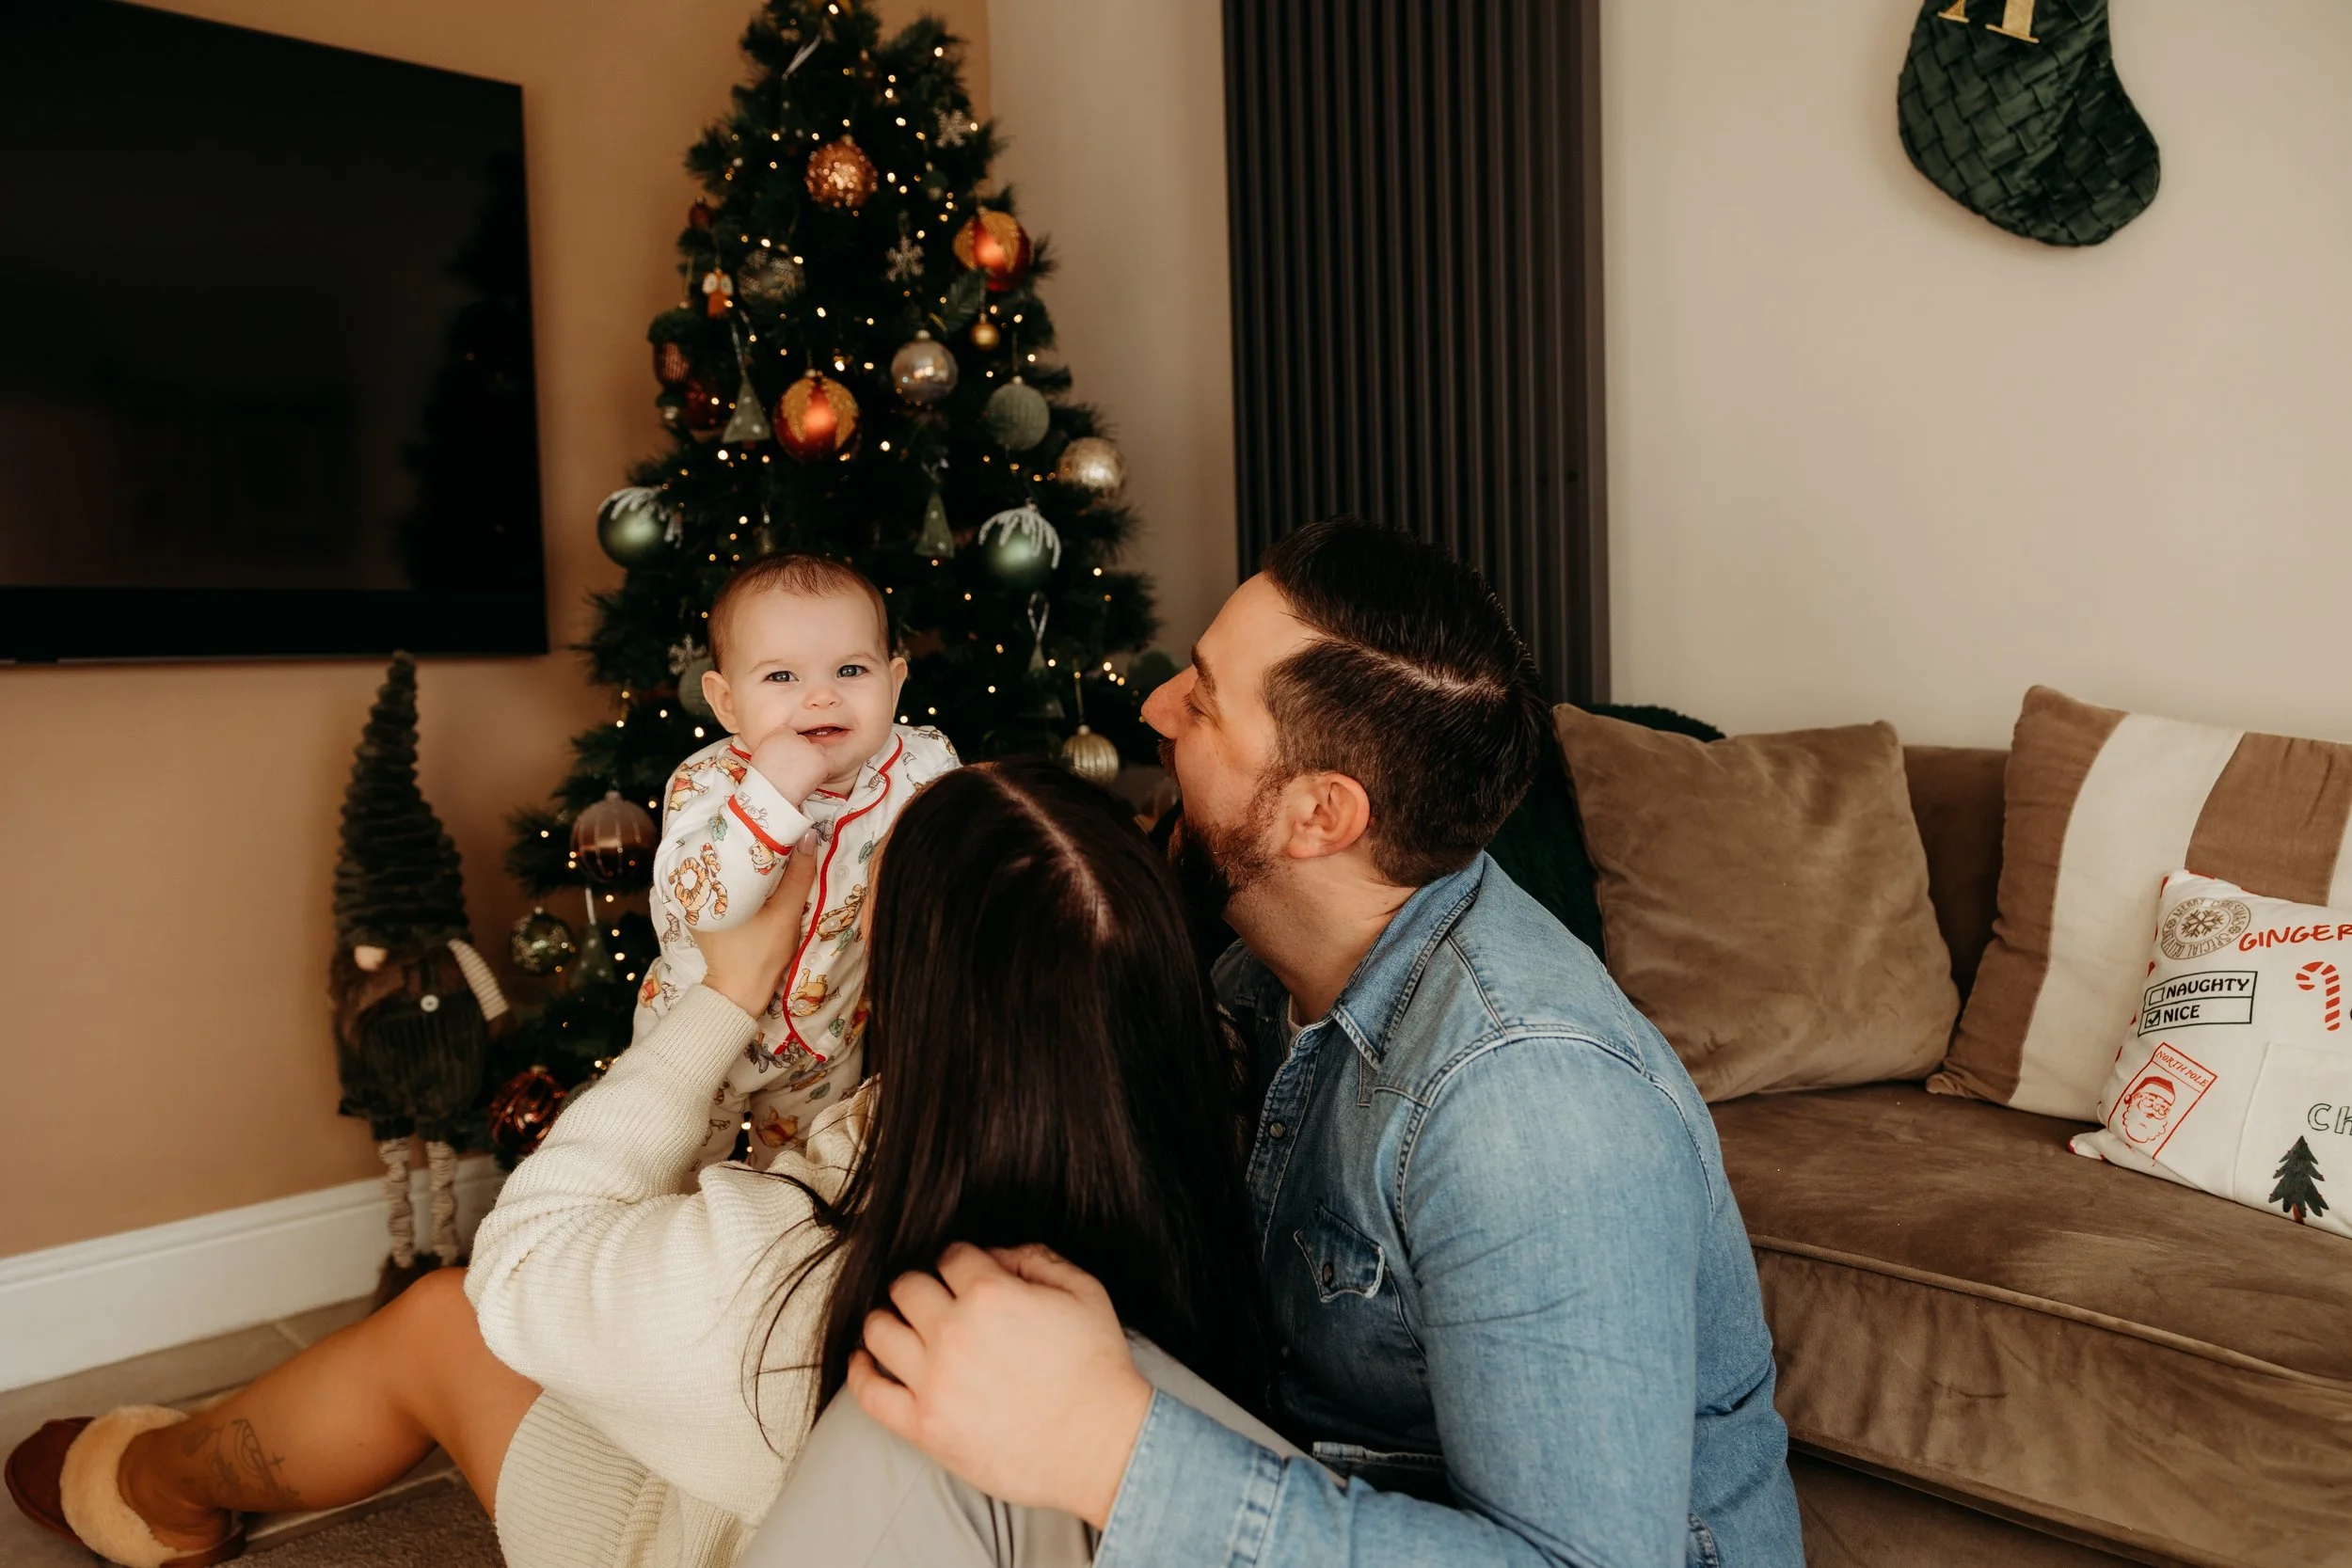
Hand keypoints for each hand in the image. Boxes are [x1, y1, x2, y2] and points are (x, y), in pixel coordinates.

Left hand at [691, 830, 816, 1017]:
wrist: (739, 991)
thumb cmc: (761, 952)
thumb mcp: (786, 911)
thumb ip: (799, 874)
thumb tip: (809, 835)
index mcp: (711, 881)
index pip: (729, 839)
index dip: (750, 823)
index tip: (770, 814)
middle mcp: (696, 886)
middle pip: (723, 849)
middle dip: (745, 837)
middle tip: (771, 822)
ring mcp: (694, 900)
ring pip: (721, 864)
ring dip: (740, 854)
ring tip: (763, 838)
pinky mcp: (701, 911)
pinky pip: (719, 880)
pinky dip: (735, 872)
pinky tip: (751, 867)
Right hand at [749, 724, 831, 804]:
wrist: (770, 794)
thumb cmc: (762, 781)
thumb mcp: (761, 756)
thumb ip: (774, 748)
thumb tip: (785, 752)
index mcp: (779, 733)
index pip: (791, 735)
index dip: (791, 750)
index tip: (788, 762)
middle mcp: (796, 737)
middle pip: (805, 743)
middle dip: (803, 756)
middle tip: (795, 773)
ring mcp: (810, 748)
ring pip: (818, 752)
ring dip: (814, 763)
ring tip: (802, 779)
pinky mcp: (821, 760)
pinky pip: (829, 765)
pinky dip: (824, 773)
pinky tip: (812, 782)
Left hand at [849, 1243, 1153, 1528]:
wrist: (1104, 1447)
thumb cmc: (1097, 1368)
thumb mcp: (1083, 1290)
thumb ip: (1035, 1257)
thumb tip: (992, 1255)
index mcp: (990, 1294)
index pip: (950, 1255)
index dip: (961, 1262)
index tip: (967, 1277)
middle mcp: (953, 1332)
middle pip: (906, 1286)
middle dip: (923, 1286)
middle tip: (937, 1302)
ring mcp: (933, 1382)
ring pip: (878, 1330)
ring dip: (888, 1320)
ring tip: (904, 1326)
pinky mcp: (925, 1426)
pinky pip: (868, 1393)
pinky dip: (860, 1371)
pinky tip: (867, 1359)